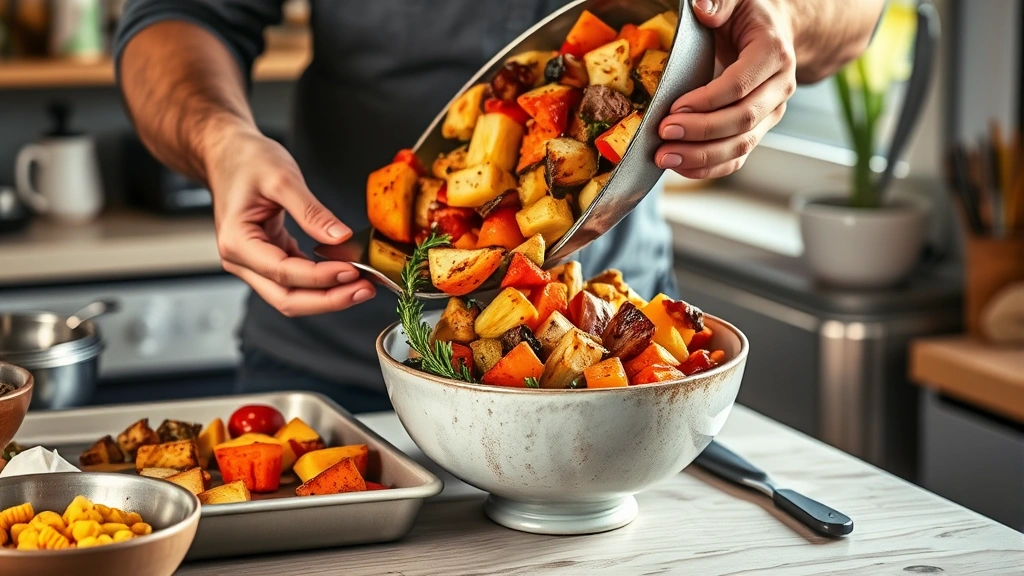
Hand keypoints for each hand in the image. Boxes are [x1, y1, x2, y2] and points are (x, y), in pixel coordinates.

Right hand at [206, 126, 375, 316]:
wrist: (228, 153)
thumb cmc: (246, 161)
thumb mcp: (282, 178)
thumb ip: (311, 212)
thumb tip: (340, 238)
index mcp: (237, 242)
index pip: (283, 272)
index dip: (321, 277)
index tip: (352, 270)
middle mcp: (241, 260)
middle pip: (287, 298)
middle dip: (328, 299)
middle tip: (364, 289)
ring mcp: (254, 264)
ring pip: (292, 296)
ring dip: (328, 296)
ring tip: (362, 286)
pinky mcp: (270, 259)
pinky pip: (296, 281)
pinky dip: (322, 282)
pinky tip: (347, 275)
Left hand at [656, 0, 797, 178]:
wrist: (771, 32)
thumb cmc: (747, 15)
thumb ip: (720, 1)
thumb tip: (702, 8)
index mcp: (773, 54)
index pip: (740, 86)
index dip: (707, 101)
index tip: (674, 108)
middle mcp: (779, 88)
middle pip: (742, 120)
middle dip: (700, 132)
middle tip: (663, 133)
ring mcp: (770, 113)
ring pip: (741, 145)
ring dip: (701, 157)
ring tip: (664, 156)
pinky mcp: (757, 130)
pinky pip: (737, 157)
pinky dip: (709, 168)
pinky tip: (680, 166)